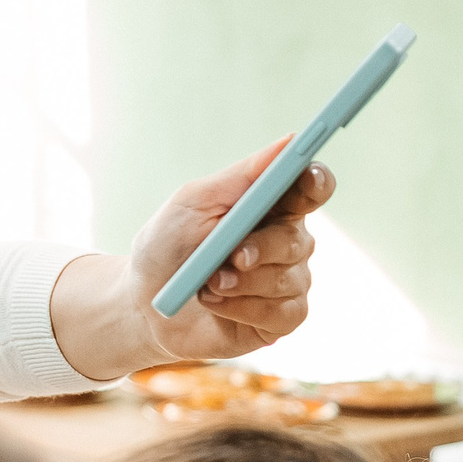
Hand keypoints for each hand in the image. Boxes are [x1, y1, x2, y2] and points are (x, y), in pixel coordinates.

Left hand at [48, 140, 336, 380]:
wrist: (145, 306)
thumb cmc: (168, 247)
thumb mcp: (193, 202)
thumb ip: (242, 176)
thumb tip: (289, 142)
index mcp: (272, 207)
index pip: (312, 188)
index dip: (317, 181)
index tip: (307, 176)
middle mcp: (288, 242)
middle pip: (298, 239)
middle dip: (261, 248)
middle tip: (232, 256)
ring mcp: (289, 281)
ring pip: (287, 279)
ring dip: (241, 283)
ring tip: (207, 284)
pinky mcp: (282, 318)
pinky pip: (281, 312)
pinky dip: (242, 308)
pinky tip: (216, 304)